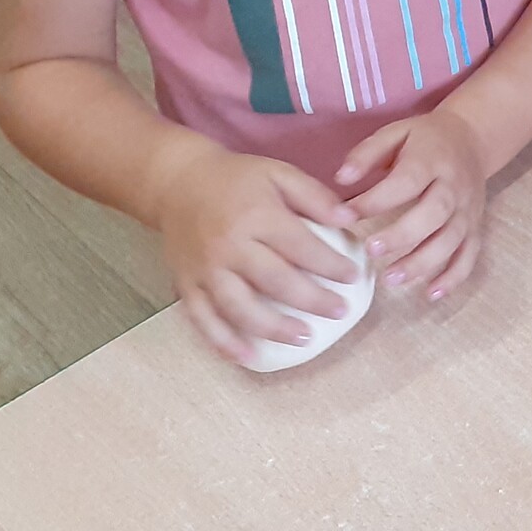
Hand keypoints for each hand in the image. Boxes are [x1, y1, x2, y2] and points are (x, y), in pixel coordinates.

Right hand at [156, 144, 362, 367]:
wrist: (177, 183)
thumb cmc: (236, 178)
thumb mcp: (279, 173)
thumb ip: (315, 196)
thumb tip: (350, 220)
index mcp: (256, 216)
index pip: (300, 246)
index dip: (330, 264)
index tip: (354, 278)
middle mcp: (229, 246)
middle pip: (274, 281)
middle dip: (311, 300)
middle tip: (339, 312)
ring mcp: (205, 269)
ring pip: (239, 307)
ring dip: (272, 328)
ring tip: (303, 339)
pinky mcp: (186, 285)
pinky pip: (203, 319)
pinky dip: (223, 342)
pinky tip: (247, 357)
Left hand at [340, 109, 488, 300]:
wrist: (472, 138)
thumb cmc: (424, 139)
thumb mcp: (395, 132)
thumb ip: (367, 153)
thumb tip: (341, 179)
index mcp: (432, 159)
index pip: (408, 180)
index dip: (377, 199)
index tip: (346, 216)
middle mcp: (455, 185)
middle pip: (435, 213)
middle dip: (404, 235)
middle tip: (371, 251)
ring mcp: (468, 209)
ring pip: (452, 239)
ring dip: (424, 262)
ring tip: (391, 279)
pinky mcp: (475, 226)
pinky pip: (470, 254)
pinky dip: (454, 276)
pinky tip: (431, 294)